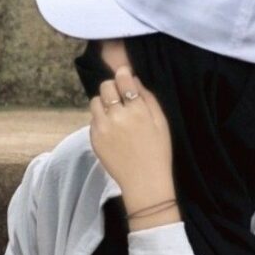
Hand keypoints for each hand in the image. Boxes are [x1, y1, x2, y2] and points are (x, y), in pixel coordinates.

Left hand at [89, 65, 173, 198]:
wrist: (144, 181)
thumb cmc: (157, 151)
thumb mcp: (161, 122)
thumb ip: (148, 98)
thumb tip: (134, 80)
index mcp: (137, 111)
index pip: (123, 80)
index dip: (123, 73)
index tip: (124, 73)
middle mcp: (117, 117)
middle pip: (105, 87)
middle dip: (112, 87)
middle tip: (119, 95)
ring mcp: (103, 128)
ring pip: (95, 101)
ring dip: (104, 102)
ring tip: (114, 113)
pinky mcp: (94, 139)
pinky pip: (93, 119)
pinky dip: (101, 119)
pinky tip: (112, 130)